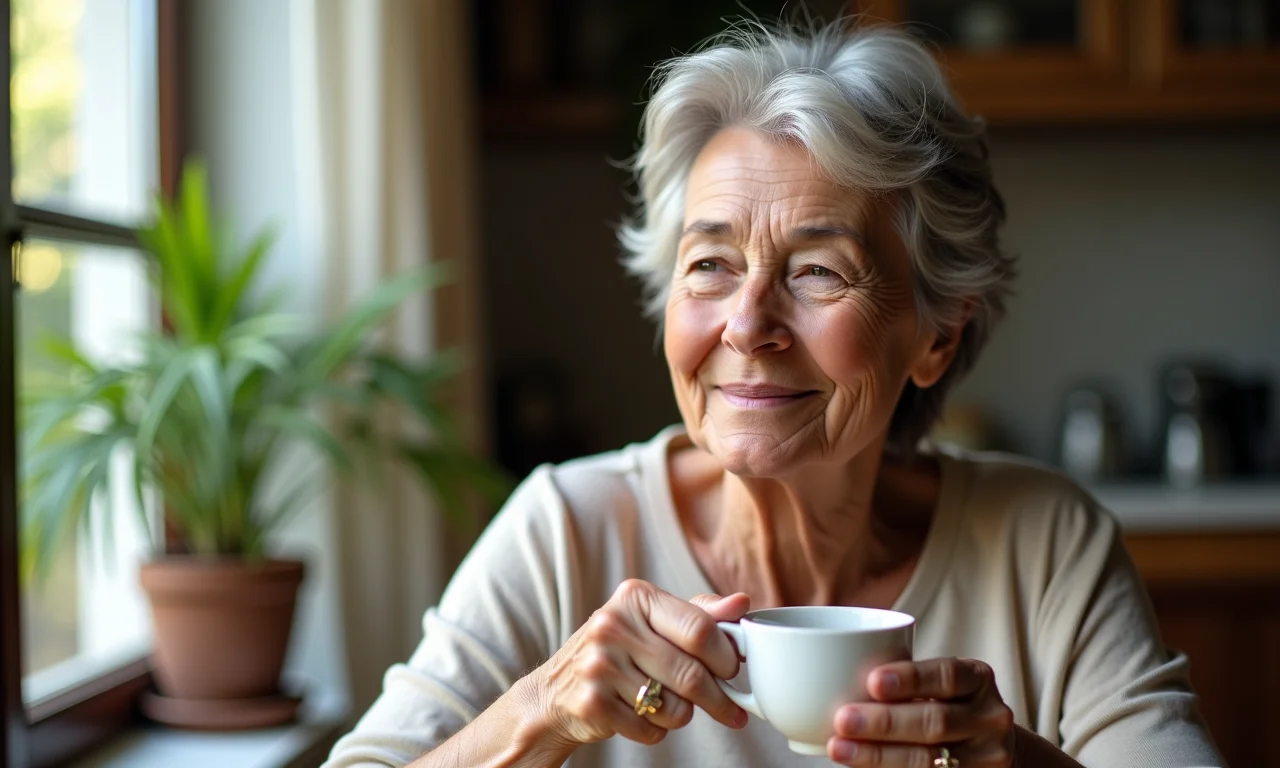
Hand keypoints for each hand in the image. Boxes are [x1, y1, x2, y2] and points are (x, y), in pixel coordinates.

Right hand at [528, 580, 750, 750]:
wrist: (555, 691)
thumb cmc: (617, 651)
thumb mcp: (653, 621)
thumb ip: (700, 613)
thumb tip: (742, 603)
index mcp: (635, 597)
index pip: (700, 629)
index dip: (726, 656)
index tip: (734, 670)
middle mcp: (613, 626)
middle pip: (692, 674)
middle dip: (719, 698)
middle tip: (730, 708)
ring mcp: (599, 665)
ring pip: (675, 708)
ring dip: (682, 716)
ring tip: (669, 705)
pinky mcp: (592, 703)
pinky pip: (651, 730)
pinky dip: (656, 731)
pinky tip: (641, 716)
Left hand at [827, 657, 1015, 766]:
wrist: (994, 747)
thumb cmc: (948, 705)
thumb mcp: (940, 685)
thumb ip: (903, 683)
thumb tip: (834, 681)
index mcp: (978, 679)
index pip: (947, 675)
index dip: (911, 678)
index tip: (872, 681)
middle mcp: (990, 717)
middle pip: (935, 721)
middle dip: (884, 722)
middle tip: (842, 719)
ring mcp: (988, 756)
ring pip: (930, 759)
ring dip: (879, 755)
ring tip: (839, 748)